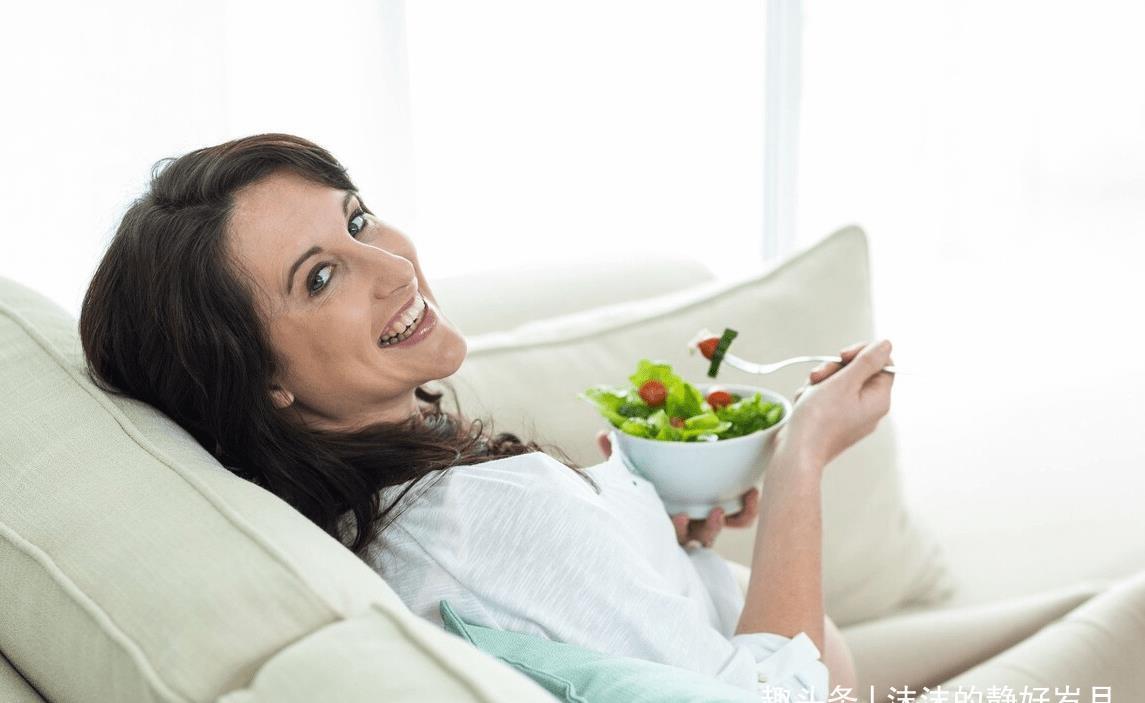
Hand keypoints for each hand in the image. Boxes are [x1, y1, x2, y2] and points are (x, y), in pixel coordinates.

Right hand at [595, 430, 760, 547]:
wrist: (675, 483)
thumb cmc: (646, 482)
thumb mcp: (631, 469)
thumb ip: (616, 457)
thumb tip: (603, 434)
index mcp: (665, 520)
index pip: (675, 532)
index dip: (679, 528)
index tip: (681, 516)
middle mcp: (687, 528)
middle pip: (701, 538)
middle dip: (709, 529)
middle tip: (715, 512)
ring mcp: (706, 523)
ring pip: (721, 531)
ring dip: (726, 522)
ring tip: (728, 505)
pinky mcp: (728, 514)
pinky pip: (742, 519)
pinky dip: (749, 508)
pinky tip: (752, 490)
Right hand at [779, 339, 895, 471]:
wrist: (797, 451)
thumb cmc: (820, 420)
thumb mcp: (844, 382)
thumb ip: (867, 361)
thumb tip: (885, 345)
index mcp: (879, 399)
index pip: (882, 363)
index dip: (862, 354)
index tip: (843, 355)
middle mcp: (869, 409)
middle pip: (858, 372)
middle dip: (834, 370)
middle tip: (819, 377)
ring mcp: (852, 416)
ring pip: (839, 383)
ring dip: (821, 382)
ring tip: (808, 394)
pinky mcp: (835, 421)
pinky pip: (828, 397)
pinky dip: (814, 395)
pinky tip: (805, 403)